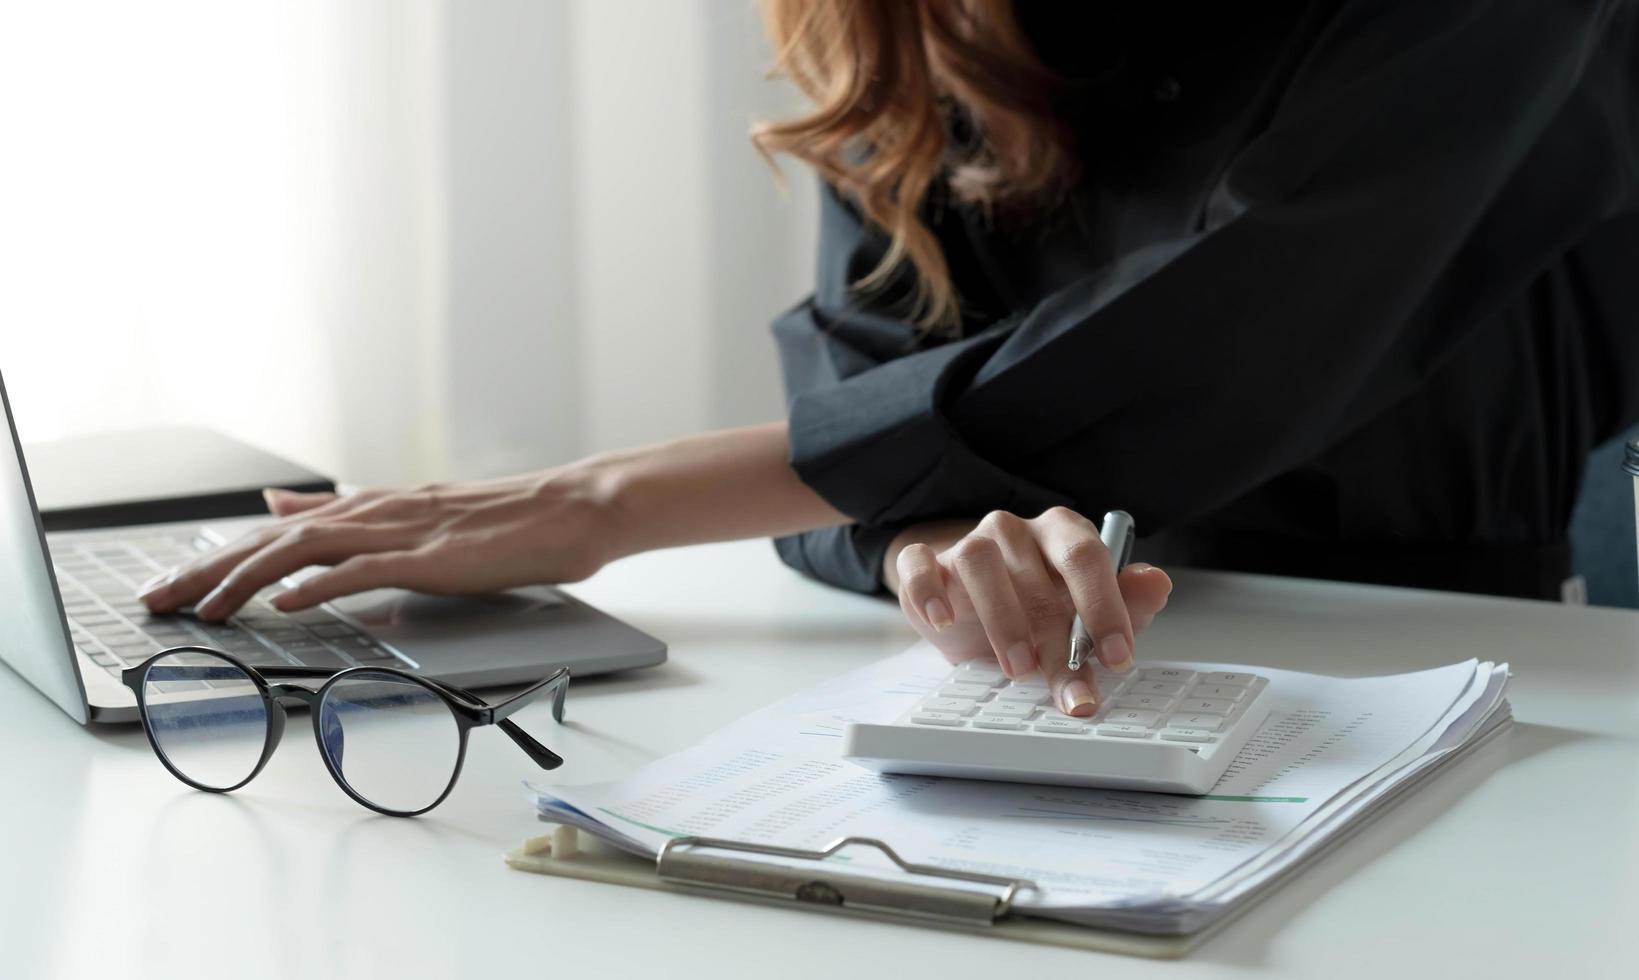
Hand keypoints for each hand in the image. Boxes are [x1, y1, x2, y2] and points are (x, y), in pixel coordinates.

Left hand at [140, 468, 617, 621]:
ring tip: (204, 609)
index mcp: (373, 506)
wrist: (572, 508)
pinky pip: (364, 568)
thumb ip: (346, 511)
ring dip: (246, 579)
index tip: (170, 584)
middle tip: (155, 601)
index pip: (275, 530)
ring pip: (305, 549)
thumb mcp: (414, 512)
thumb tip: (280, 503)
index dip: (215, 555)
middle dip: (206, 568)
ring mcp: (403, 530)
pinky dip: (319, 584)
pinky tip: (286, 603)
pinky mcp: (432, 554)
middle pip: (271, 538)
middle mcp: (377, 511)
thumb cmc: (508, 520)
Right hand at [887, 508, 1172, 717]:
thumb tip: (1157, 584)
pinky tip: (944, 622)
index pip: (1087, 556)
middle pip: (1036, 574)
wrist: (971, 601)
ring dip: (1002, 618)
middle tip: (1072, 690)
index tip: (1117, 656)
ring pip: (979, 561)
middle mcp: (1016, 531)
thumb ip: (1126, 603)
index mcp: (1062, 533)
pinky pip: (919, 566)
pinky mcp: (926, 562)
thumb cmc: (1038, 606)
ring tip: (1019, 668)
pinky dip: (929, 592)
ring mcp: (969, 543)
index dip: (1104, 606)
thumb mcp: (1085, 613)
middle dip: (1058, 640)